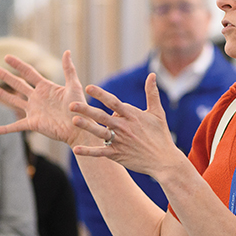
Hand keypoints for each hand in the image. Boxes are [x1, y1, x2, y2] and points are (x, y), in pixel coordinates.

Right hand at [0, 51, 90, 145]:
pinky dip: (4, 129)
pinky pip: (15, 126)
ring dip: (2, 95)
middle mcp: (37, 98)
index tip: (7, 57)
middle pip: (18, 84)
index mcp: (46, 88)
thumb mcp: (74, 86)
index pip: (28, 73)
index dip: (18, 64)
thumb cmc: (79, 107)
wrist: (79, 127)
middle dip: (6, 77)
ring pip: (14, 101)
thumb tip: (67, 51)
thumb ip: (69, 70)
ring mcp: (34, 111)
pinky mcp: (33, 124)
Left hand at [70, 74, 188, 176]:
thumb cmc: (161, 136)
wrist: (164, 161)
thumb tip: (152, 75)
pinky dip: (88, 152)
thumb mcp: (158, 113)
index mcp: (132, 116)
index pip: (113, 102)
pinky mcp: (117, 155)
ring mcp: (120, 141)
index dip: (101, 95)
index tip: (88, 88)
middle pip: (102, 116)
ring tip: (73, 121)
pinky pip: (100, 152)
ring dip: (86, 127)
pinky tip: (76, 149)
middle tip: (71, 105)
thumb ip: (152, 93)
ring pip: (100, 133)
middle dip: (87, 110)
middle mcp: (124, 127)